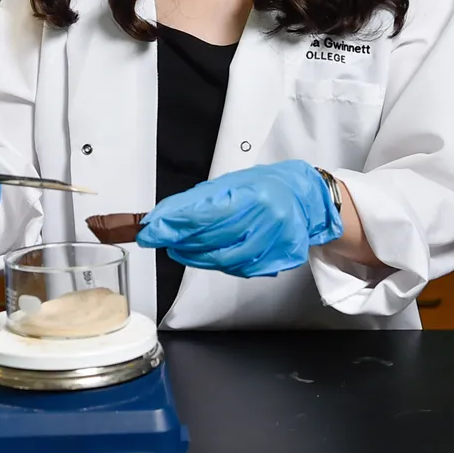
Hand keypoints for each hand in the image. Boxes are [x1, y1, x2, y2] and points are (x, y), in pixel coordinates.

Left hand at [136, 161, 342, 277]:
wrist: (304, 199)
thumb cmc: (263, 188)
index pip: (203, 214)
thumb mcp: (228, 184)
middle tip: (159, 239)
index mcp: (254, 194)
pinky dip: (216, 263)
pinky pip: (238, 268)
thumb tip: (159, 219)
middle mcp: (267, 219)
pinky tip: (208, 255)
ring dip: (194, 256)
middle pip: (210, 239)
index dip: (172, 225)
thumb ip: (193, 202)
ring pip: (222, 259)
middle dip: (178, 241)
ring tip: (180, 248)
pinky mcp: (277, 260)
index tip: (150, 231)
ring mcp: (274, 242)